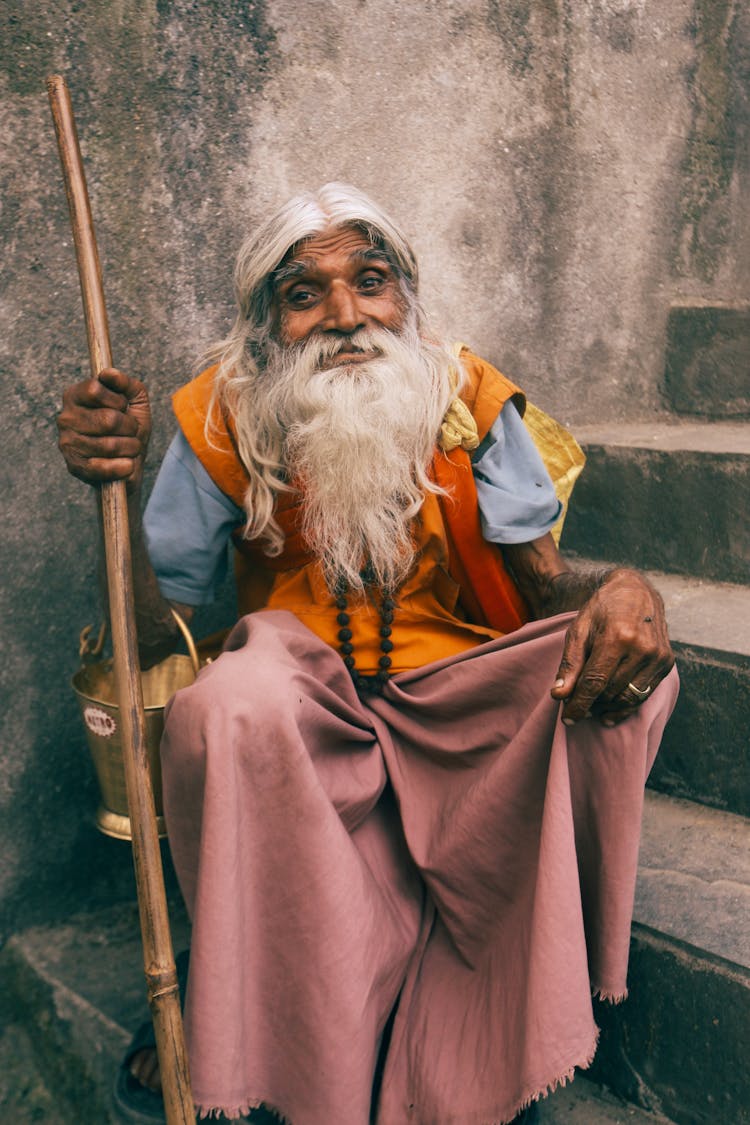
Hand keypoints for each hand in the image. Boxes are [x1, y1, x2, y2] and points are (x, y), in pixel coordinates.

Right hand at [57, 367, 150, 489]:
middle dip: (130, 427)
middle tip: (131, 432)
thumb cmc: (130, 429)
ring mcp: (67, 443)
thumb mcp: (135, 402)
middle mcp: (66, 418)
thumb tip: (109, 373)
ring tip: (130, 448)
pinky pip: (104, 467)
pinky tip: (126, 464)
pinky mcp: (75, 467)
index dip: (118, 400)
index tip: (123, 407)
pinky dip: (123, 466)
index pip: (94, 389)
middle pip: (108, 419)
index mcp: (75, 396)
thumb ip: (126, 383)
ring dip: (131, 447)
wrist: (129, 464)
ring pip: (110, 445)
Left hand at [551, 568, 673, 724]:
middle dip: (590, 704)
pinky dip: (626, 705)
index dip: (579, 704)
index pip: (595, 682)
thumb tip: (559, 695)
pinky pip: (644, 694)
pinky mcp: (666, 662)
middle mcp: (642, 648)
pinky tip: (610, 710)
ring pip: (628, 698)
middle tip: (575, 707)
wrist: (636, 590)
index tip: (567, 718)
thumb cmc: (602, 609)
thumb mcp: (579, 630)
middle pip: (610, 692)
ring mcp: (658, 656)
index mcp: (617, 637)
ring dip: (607, 707)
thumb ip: (570, 663)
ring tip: (591, 707)